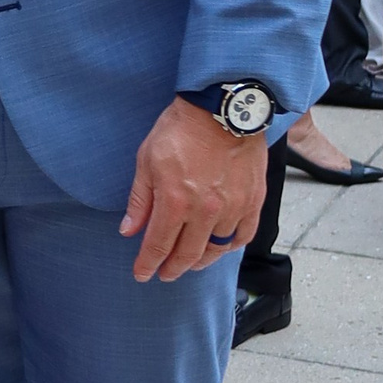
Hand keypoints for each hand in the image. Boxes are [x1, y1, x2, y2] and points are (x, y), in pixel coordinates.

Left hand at [121, 97, 267, 282]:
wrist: (222, 108)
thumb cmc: (181, 130)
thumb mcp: (147, 160)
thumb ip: (140, 199)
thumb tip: (129, 230)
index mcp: (175, 201)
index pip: (159, 245)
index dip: (148, 264)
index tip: (142, 274)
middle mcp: (205, 211)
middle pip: (188, 254)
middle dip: (173, 268)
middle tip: (165, 274)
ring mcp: (232, 207)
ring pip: (217, 249)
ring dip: (201, 260)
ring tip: (190, 262)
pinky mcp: (253, 200)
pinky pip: (244, 234)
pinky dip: (231, 245)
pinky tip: (221, 246)